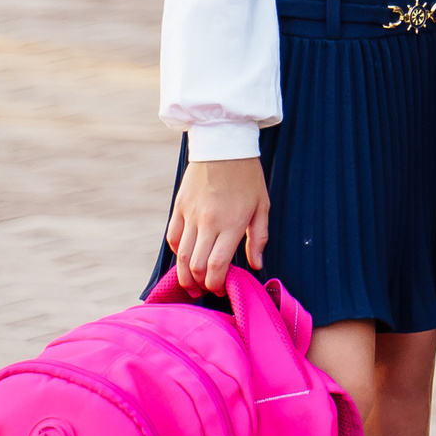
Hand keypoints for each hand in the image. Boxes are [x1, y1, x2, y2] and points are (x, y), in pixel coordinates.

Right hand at [167, 155, 268, 295]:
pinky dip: (178, 253)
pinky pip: (173, 238)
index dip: (217, 284)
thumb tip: (256, 265)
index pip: (216, 267)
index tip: (222, 289)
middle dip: (201, 285)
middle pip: (195, 266)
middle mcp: (208, 222)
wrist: (223, 145)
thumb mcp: (262, 206)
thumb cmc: (248, 177)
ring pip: (180, 256)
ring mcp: (190, 215)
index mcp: (232, 224)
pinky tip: (186, 258)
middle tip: (207, 290)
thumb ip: (258, 238)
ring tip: (192, 284)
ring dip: (185, 275)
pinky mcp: (179, 208)